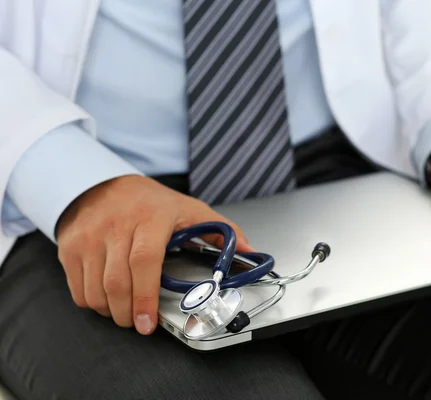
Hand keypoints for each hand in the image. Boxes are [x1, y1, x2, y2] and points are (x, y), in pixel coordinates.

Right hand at [56, 175, 252, 334]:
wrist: (100, 184)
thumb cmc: (149, 202)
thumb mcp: (188, 209)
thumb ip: (220, 230)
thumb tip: (250, 251)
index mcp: (150, 217)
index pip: (145, 262)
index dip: (146, 297)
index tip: (149, 322)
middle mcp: (116, 226)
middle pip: (117, 283)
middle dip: (128, 314)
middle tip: (140, 323)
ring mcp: (88, 237)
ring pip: (95, 291)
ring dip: (111, 311)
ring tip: (125, 311)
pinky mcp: (69, 247)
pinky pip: (77, 289)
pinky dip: (93, 302)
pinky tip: (107, 298)